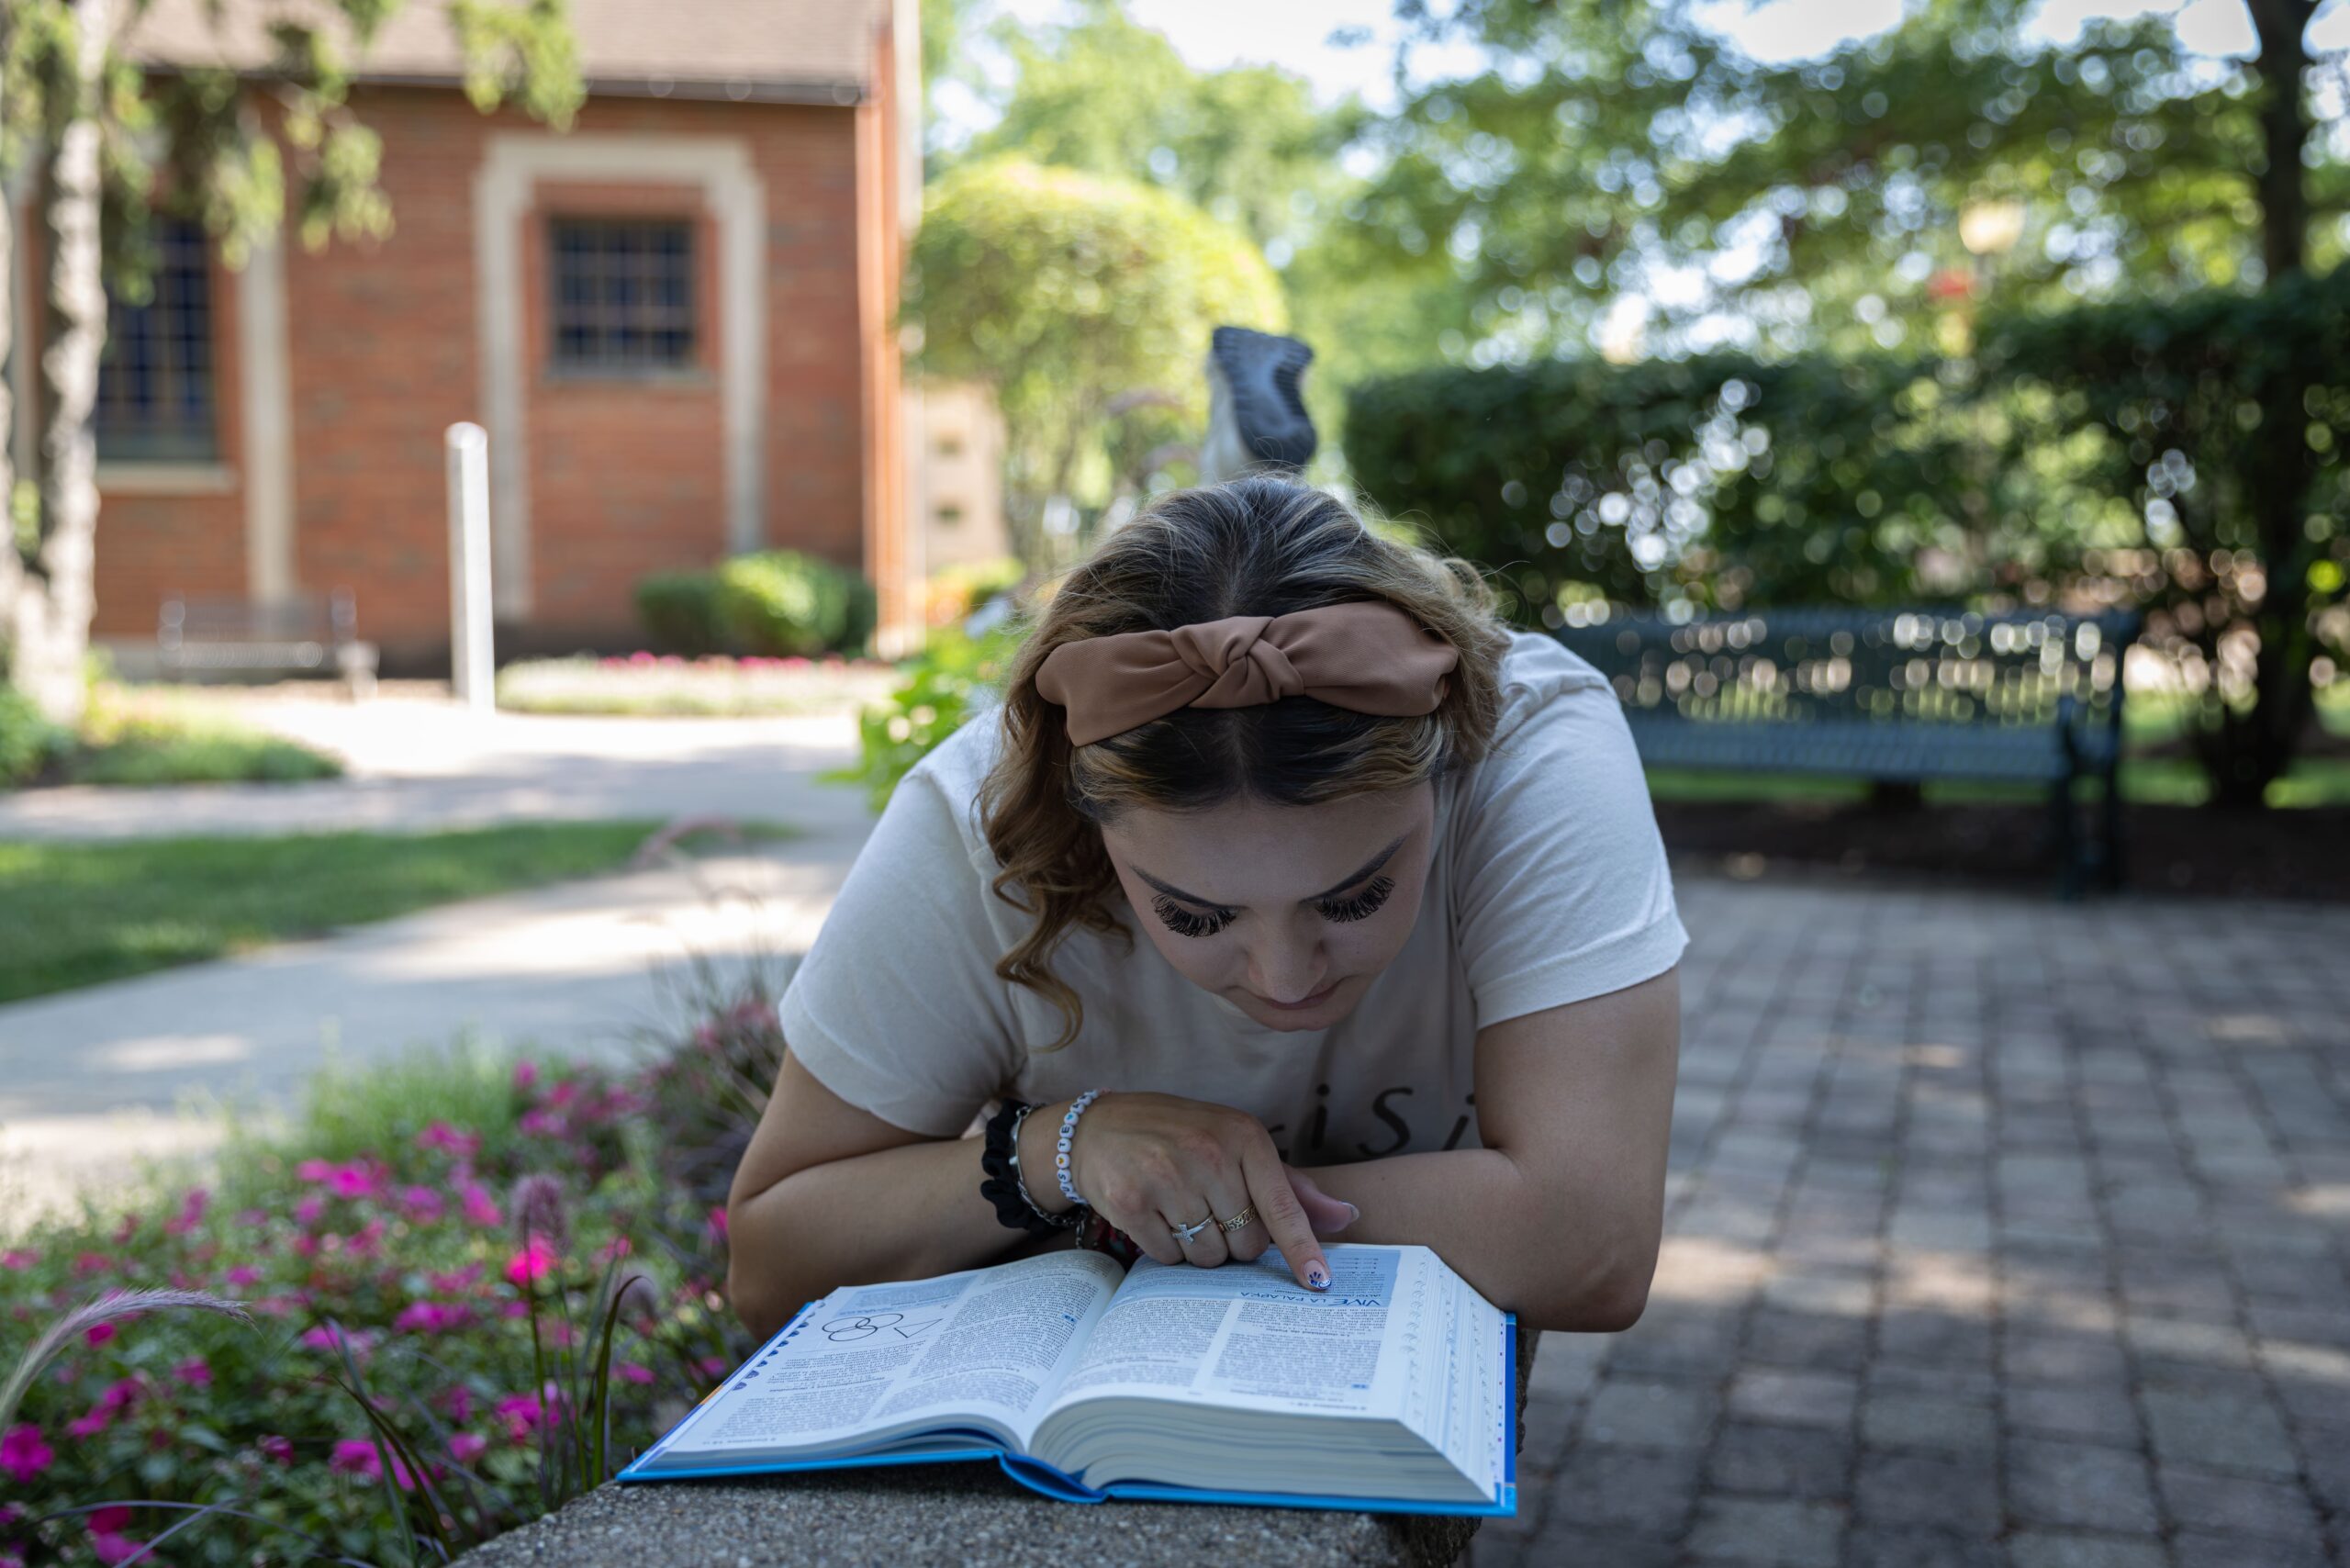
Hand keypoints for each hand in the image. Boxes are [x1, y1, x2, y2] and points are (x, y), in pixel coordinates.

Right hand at [1026, 1091, 1355, 1288]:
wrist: (1096, 1128)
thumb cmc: (1178, 1137)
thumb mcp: (1235, 1144)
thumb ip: (1289, 1186)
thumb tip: (1343, 1217)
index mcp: (1242, 1137)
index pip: (1282, 1205)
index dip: (1302, 1249)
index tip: (1320, 1283)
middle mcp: (1207, 1154)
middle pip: (1247, 1243)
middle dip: (1235, 1241)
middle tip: (1211, 1211)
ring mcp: (1166, 1177)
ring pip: (1209, 1256)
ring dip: (1200, 1247)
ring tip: (1180, 1210)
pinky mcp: (1130, 1202)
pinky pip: (1169, 1257)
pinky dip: (1166, 1248)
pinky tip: (1154, 1215)